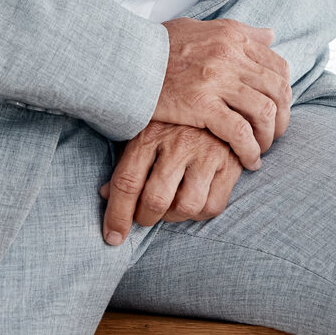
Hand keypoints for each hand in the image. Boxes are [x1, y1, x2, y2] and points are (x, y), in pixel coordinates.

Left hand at [100, 121, 242, 243]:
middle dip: (145, 218)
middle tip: (145, 216)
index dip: (117, 215)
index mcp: (151, 134)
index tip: (113, 237)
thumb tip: (104, 194)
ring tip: (170, 207)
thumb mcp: (143, 133)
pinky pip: (213, 206)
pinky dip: (200, 213)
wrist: (218, 97)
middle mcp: (179, 142)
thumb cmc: (172, 122)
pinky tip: (194, 201)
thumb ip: (126, 163)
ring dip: (174, 217)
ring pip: (186, 206)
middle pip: (156, 199)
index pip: (127, 182)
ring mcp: (207, 152)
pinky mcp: (230, 163)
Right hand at [153, 17, 291, 168]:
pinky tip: (249, 160)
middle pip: (277, 90)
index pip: (278, 66)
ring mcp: (217, 80)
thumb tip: (270, 35)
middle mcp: (231, 55)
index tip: (278, 110)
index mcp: (234, 37)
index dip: (284, 93)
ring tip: (261, 149)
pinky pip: (239, 132)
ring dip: (269, 136)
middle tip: (274, 135)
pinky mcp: (201, 104)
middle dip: (282, 118)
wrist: (125, 59)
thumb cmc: (159, 46)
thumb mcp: (203, 27)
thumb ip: (239, 32)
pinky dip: (250, 150)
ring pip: (265, 112)